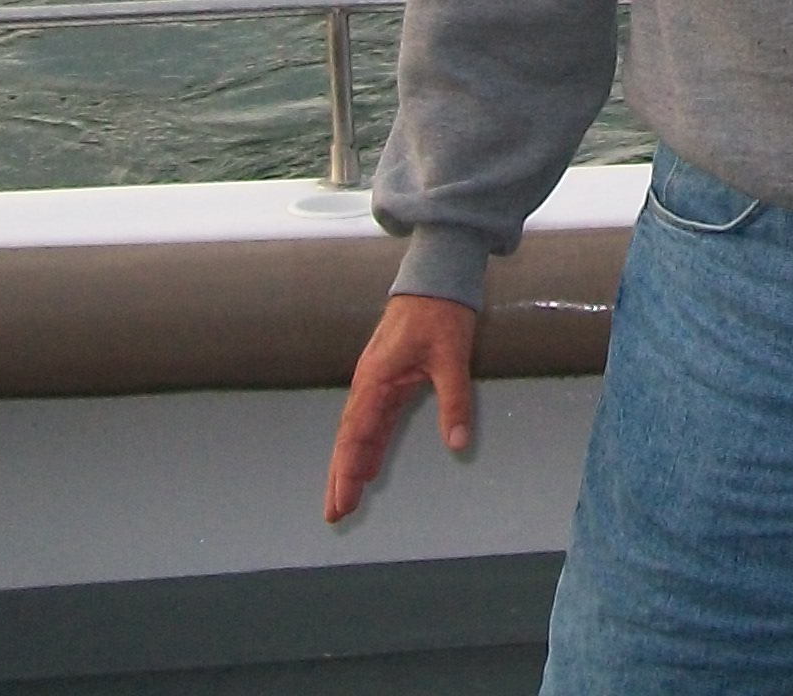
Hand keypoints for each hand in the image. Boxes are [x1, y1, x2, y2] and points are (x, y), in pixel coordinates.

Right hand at [325, 292, 476, 522]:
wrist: (435, 278)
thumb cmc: (440, 313)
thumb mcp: (452, 356)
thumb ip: (454, 400)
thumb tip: (459, 443)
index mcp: (377, 379)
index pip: (357, 434)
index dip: (348, 470)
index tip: (342, 501)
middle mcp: (369, 383)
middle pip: (349, 438)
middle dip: (340, 476)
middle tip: (334, 513)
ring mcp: (375, 381)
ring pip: (356, 430)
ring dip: (350, 464)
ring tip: (343, 498)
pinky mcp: (386, 378)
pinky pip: (371, 418)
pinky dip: (367, 444)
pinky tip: (368, 465)